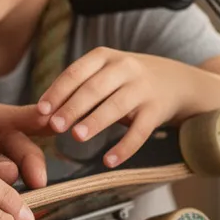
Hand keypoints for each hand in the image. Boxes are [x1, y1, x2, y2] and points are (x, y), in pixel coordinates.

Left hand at [37, 48, 196, 166]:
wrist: (177, 81)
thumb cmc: (126, 80)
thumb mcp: (104, 73)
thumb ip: (78, 89)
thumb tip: (43, 114)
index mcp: (104, 57)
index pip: (75, 72)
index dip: (57, 91)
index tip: (41, 110)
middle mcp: (124, 68)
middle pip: (94, 88)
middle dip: (72, 107)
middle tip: (54, 126)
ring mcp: (143, 88)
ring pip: (116, 106)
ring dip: (95, 122)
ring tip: (76, 137)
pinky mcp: (157, 110)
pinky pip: (140, 131)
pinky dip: (124, 147)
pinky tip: (108, 161)